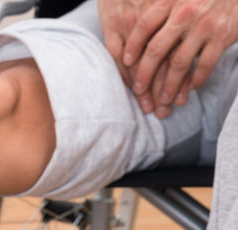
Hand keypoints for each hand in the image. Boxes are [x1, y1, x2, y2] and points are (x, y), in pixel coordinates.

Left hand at [101, 0, 237, 116]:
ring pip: (179, 63)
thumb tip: (134, 33)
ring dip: (170, 86)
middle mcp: (185, 13)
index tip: (125, 62)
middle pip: (156, 50)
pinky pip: (205, 64)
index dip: (133, 45)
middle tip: (138, 91)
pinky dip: (196, 79)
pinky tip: (190, 88)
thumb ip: (161, 9)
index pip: (144, 26)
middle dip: (145, 74)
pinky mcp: (222, 36)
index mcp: (170, 1)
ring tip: (163, 101)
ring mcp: (204, 26)